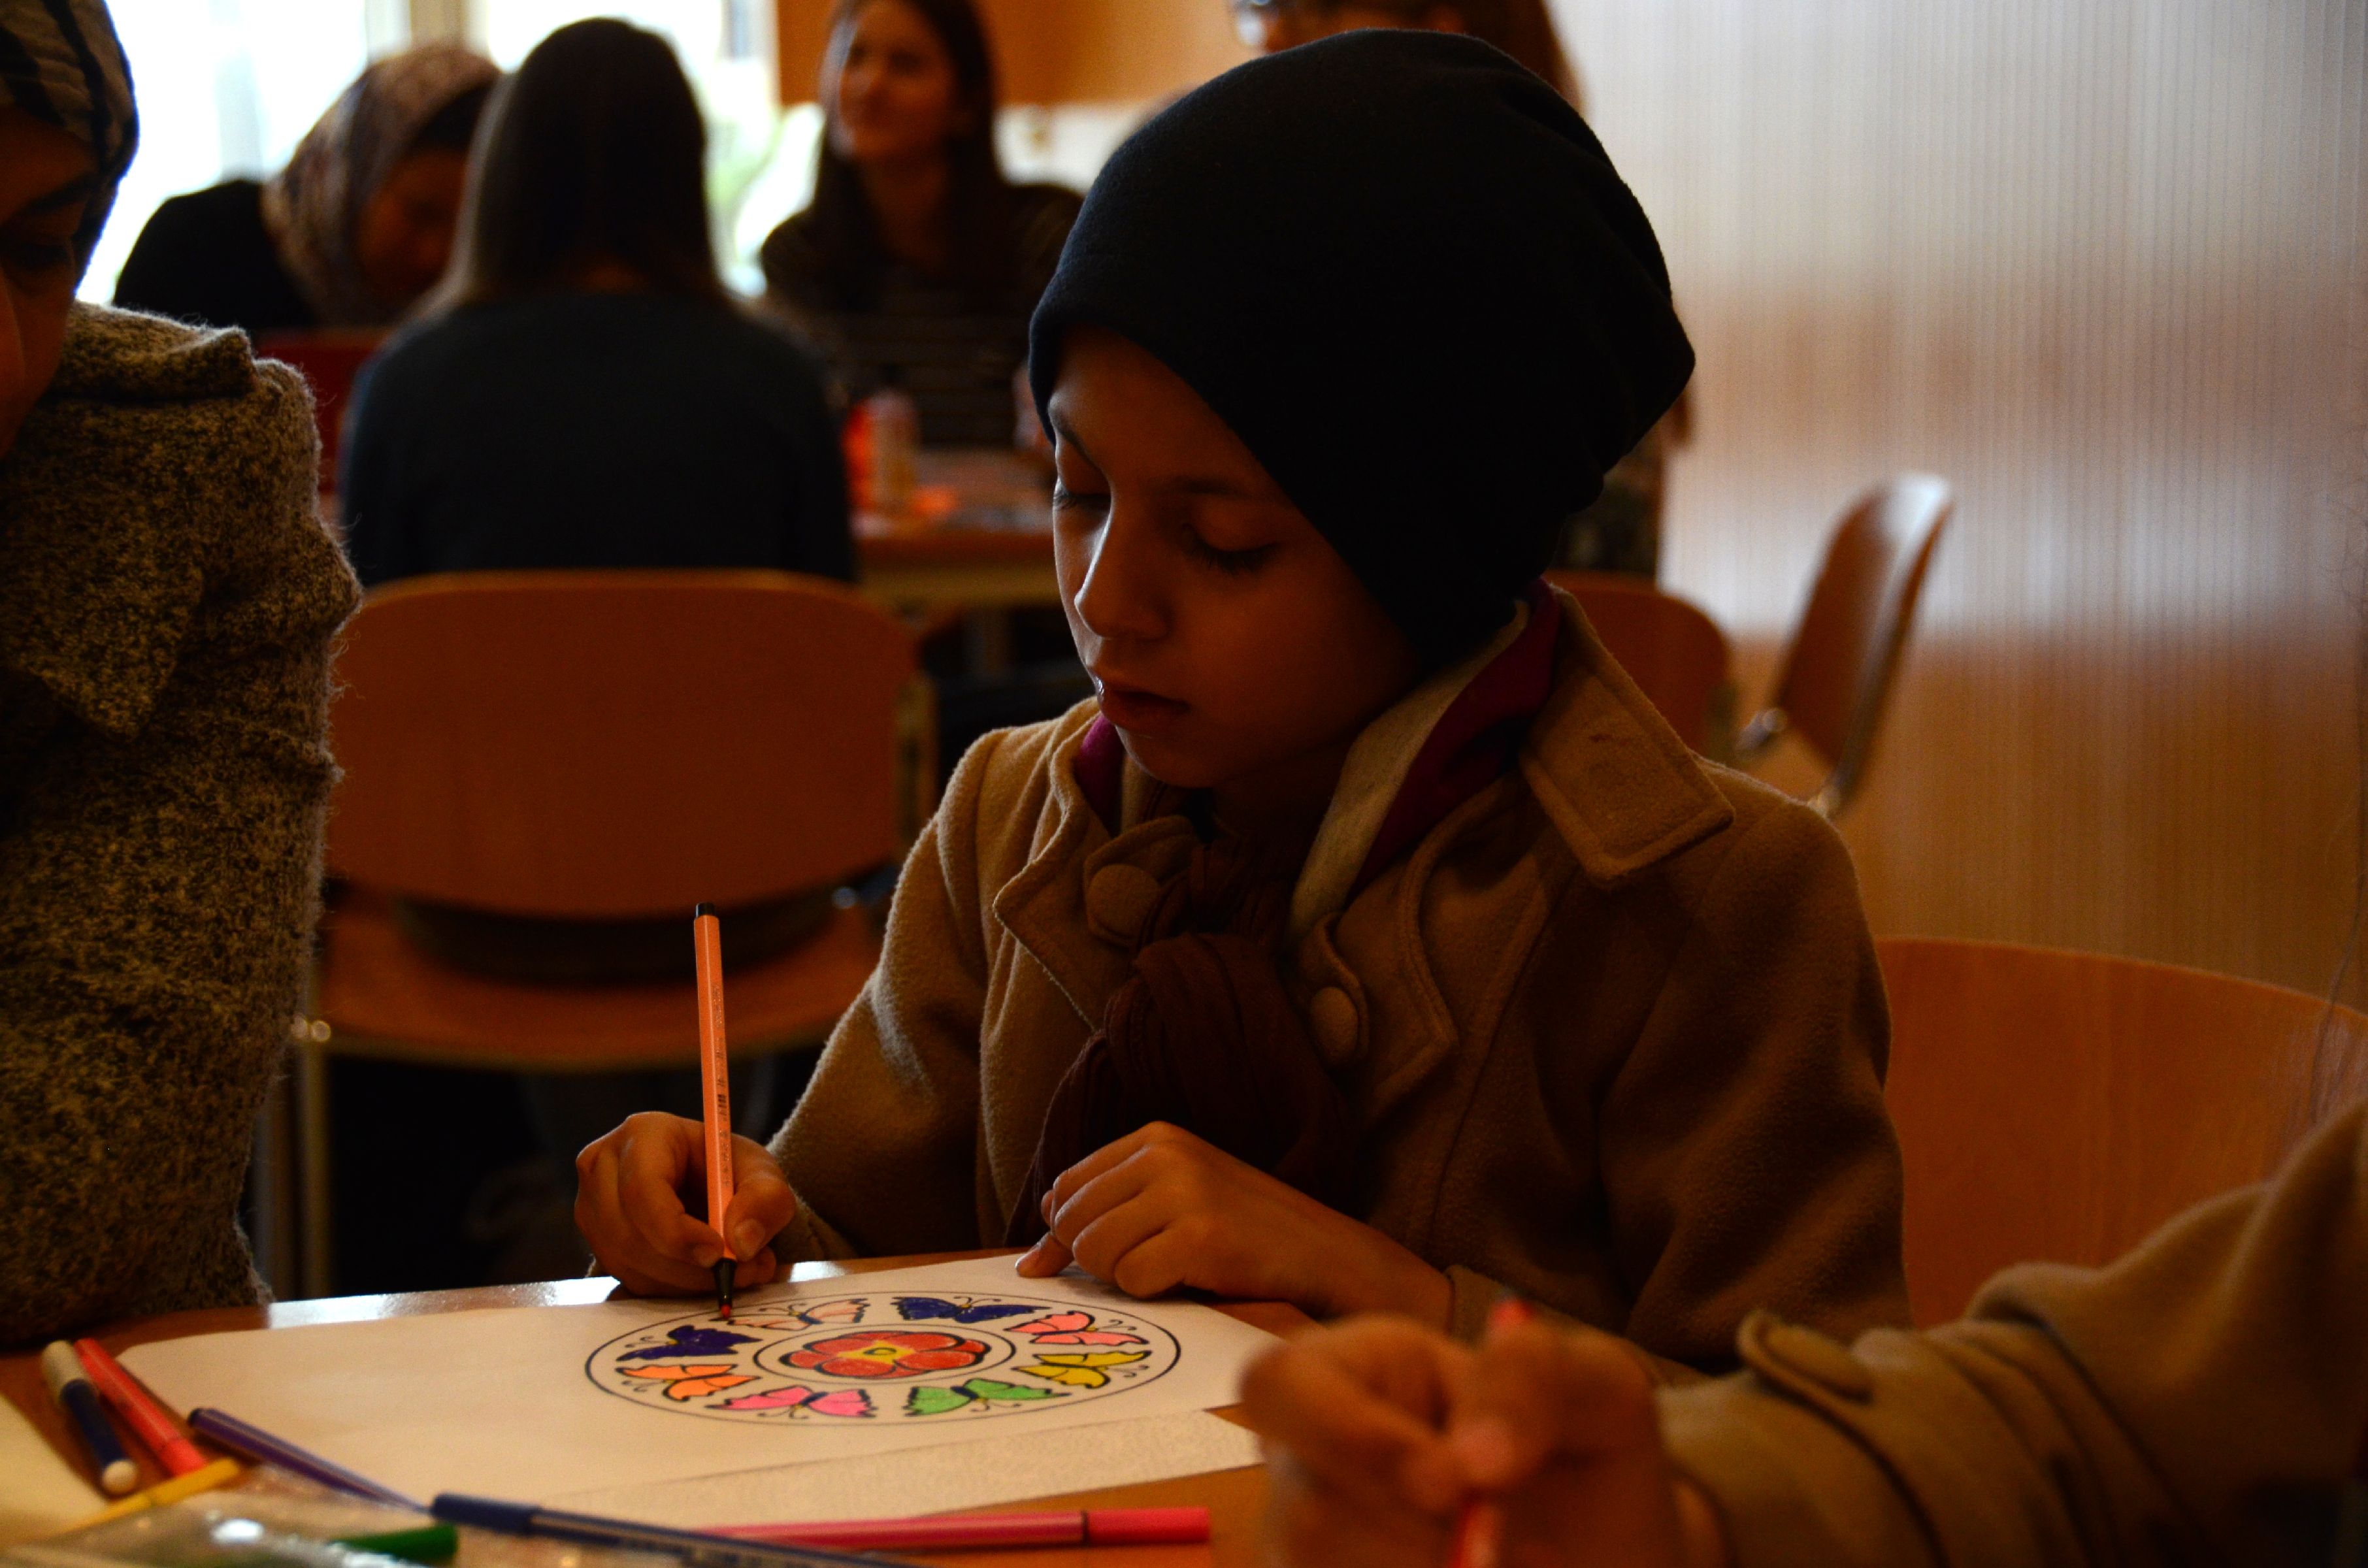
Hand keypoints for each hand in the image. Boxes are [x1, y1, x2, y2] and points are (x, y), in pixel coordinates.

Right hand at [572, 1112, 798, 1295]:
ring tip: (733, 1272)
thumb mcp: (764, 1175)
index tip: (718, 1254)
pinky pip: (628, 1280)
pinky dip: (671, 1289)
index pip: (643, 1189)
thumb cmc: (732, 1172)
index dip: (676, 1231)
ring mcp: (592, 1207)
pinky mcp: (597, 1242)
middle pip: (629, 1233)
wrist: (714, 1187)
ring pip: (629, 1263)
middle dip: (687, 1266)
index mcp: (643, 1133)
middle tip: (739, 1273)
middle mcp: (604, 1166)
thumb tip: (741, 1242)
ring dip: (684, 1282)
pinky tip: (703, 1276)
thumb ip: (766, 1200)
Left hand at [1011, 1122, 1450, 1322]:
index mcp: (1155, 1136)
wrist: (1328, 1258)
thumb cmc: (1245, 1237)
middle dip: (1097, 1261)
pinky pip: (1132, 1281)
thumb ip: (1105, 1217)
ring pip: (1096, 1253)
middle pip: (1073, 1222)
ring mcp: (1184, 1191)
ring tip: (1173, 1272)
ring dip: (1126, 1279)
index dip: (1065, 1234)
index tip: (1095, 1260)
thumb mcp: (1173, 1204)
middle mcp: (1165, 1153)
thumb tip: (1030, 1260)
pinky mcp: (1200, 1235)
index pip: (1067, 1187)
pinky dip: (1155, 1294)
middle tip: (1150, 1268)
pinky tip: (1193, 1283)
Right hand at [1242, 1315, 1729, 1567]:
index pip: (1280, 1385)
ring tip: (1517, 1563)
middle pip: (1302, 1508)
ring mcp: (1310, 1543)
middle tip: (1502, 1544)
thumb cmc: (1585, 1449)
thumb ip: (1534, 1377)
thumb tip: (1474, 1456)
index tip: (1454, 1487)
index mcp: (1355, 1368)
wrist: (1609, 1551)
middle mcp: (1309, 1457)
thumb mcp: (1593, 1386)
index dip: (1350, 1438)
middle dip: (1414, 1538)